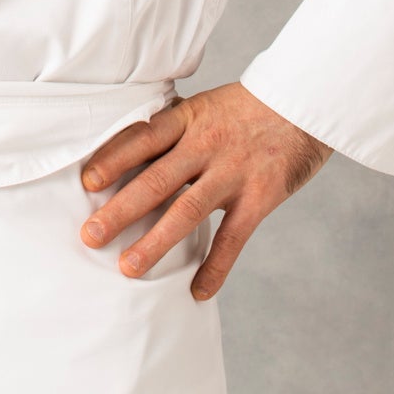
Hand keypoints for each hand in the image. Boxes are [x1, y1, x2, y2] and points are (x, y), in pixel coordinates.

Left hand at [78, 80, 331, 299]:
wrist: (306, 101)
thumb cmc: (249, 107)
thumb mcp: (206, 106)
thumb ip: (174, 129)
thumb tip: (130, 149)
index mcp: (188, 119)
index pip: (142, 139)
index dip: (112, 160)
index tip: (86, 183)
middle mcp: (206, 145)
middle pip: (155, 180)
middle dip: (120, 211)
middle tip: (90, 236)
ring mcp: (233, 172)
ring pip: (186, 212)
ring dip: (155, 243)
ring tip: (128, 269)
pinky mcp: (260, 196)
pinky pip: (233, 238)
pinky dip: (215, 267)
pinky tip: (197, 291)